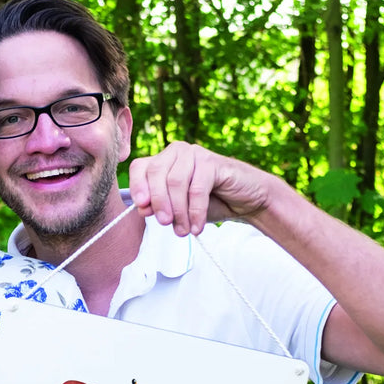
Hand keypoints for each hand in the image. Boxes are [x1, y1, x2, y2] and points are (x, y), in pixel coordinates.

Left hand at [128, 141, 270, 235]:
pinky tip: (197, 227)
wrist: (245, 201)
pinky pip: (197, 189)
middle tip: (165, 224)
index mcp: (164, 160)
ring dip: (178, 211)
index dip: (137, 186)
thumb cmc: (209, 203)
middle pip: (156, 173)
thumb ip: (159, 207)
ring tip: (183, 231)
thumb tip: (142, 208)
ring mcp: (195, 154)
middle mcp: (177, 152)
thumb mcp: (178, 209)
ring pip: (175, 182)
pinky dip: (195, 211)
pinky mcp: (213, 162)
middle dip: (158, 202)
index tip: (141, 207)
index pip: (140, 167)